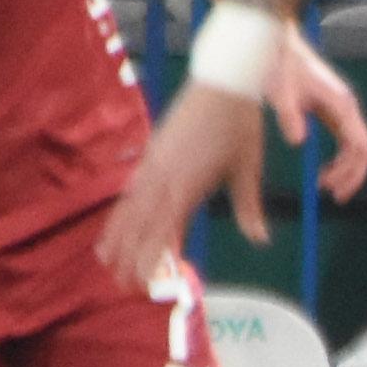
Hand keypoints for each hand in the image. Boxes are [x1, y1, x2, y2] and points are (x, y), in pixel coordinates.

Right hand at [97, 82, 264, 290]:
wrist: (223, 80)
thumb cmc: (240, 124)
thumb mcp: (247, 168)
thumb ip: (249, 207)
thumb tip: (261, 239)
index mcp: (186, 185)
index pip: (160, 232)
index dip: (147, 260)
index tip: (140, 284)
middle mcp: (163, 177)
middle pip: (137, 225)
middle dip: (127, 257)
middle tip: (121, 286)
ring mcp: (153, 163)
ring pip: (128, 207)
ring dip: (117, 236)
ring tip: (105, 260)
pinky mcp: (152, 151)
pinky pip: (131, 188)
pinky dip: (121, 209)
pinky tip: (118, 221)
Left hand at [270, 29, 366, 202]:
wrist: (277, 42)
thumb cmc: (279, 64)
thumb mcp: (279, 90)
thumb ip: (289, 115)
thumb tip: (298, 141)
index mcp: (341, 104)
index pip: (360, 146)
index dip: (352, 172)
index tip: (333, 189)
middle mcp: (346, 106)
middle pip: (363, 150)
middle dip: (352, 175)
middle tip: (333, 195)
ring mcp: (340, 107)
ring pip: (356, 146)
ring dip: (346, 169)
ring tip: (326, 186)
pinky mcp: (330, 108)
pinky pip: (345, 139)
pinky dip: (340, 158)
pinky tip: (324, 169)